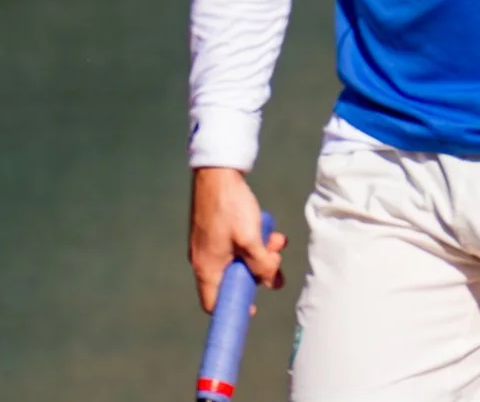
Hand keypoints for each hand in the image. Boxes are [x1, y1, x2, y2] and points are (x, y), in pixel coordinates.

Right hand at [189, 166, 286, 312]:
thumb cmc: (230, 206)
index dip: (233, 309)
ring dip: (260, 254)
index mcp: (206, 268)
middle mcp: (203, 259)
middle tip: (275, 262)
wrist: (217, 171)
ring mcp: (208, 244)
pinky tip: (267, 230)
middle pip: (232, 280)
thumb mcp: (251, 240)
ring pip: (238, 260)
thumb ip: (262, 266)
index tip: (253, 306)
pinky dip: (252, 241)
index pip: (213, 304)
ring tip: (276, 241)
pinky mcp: (214, 230)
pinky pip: (235, 245)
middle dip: (258, 273)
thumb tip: (272, 282)